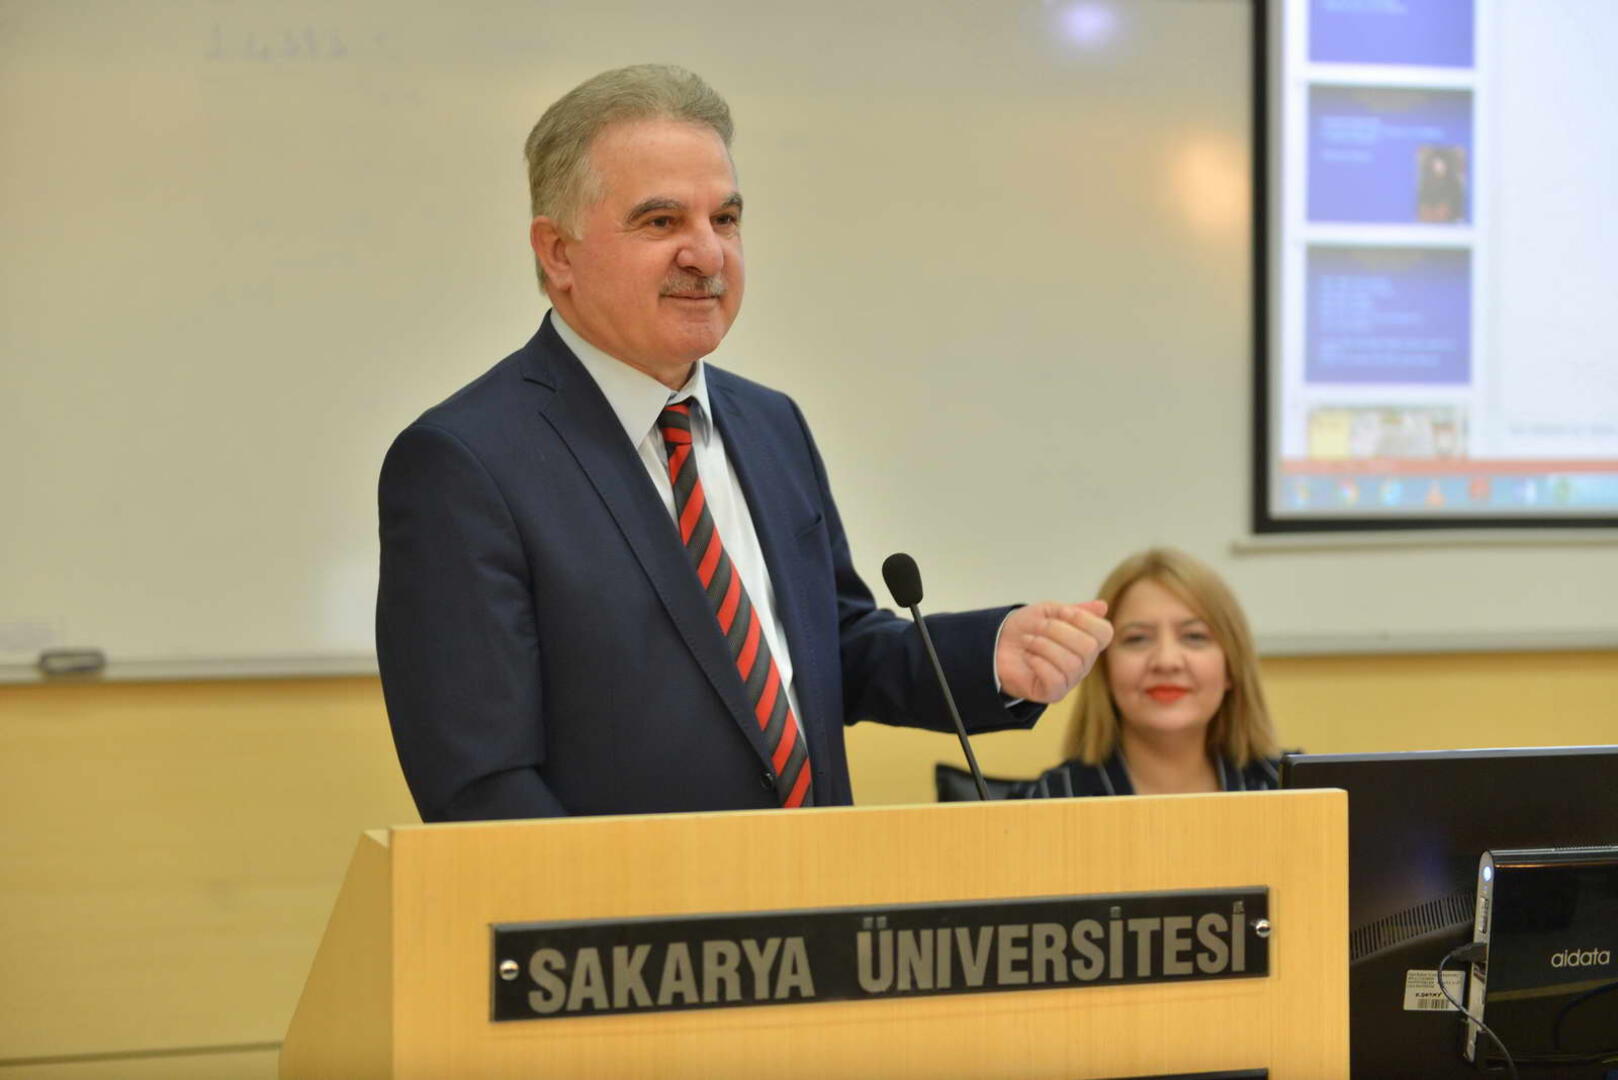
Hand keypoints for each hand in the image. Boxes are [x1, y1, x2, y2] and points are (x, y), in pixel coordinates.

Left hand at [995, 600, 1112, 702]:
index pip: (1104, 633)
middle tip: (1038, 627)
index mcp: (1087, 642)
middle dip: (1059, 631)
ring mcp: (1070, 679)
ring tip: (1029, 641)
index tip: (1062, 611)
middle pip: (1088, 647)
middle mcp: (1083, 663)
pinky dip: (1039, 663)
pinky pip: (1056, 680)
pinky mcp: (1053, 693)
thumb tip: (1103, 606)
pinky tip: (1029, 658)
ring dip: (1044, 646)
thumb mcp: (1049, 611)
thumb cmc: (1026, 629)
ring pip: (1072, 664)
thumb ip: (1075, 610)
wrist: (997, 644)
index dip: (1084, 619)